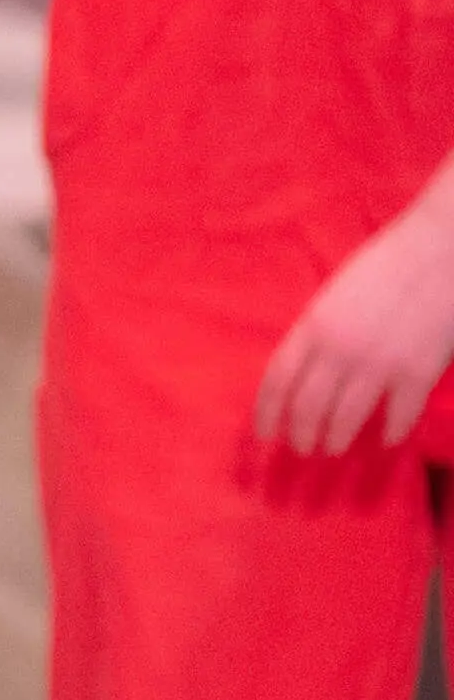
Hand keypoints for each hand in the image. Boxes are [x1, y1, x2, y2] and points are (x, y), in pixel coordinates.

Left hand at [255, 194, 453, 451]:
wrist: (439, 251)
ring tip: (333, 449)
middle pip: (308, 406)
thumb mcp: (334, 297)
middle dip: (301, 434)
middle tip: (302, 449)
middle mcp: (339, 349)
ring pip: (346, 417)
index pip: (277, 380)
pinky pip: (399, 414)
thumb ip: (317, 334)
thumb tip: (303, 372)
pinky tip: (385, 440)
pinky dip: (390, 431)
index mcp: (313, 326)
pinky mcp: (417, 371)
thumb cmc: (384, 267)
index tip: (264, 433)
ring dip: (337, 438)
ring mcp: (378, 362)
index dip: (267, 412)